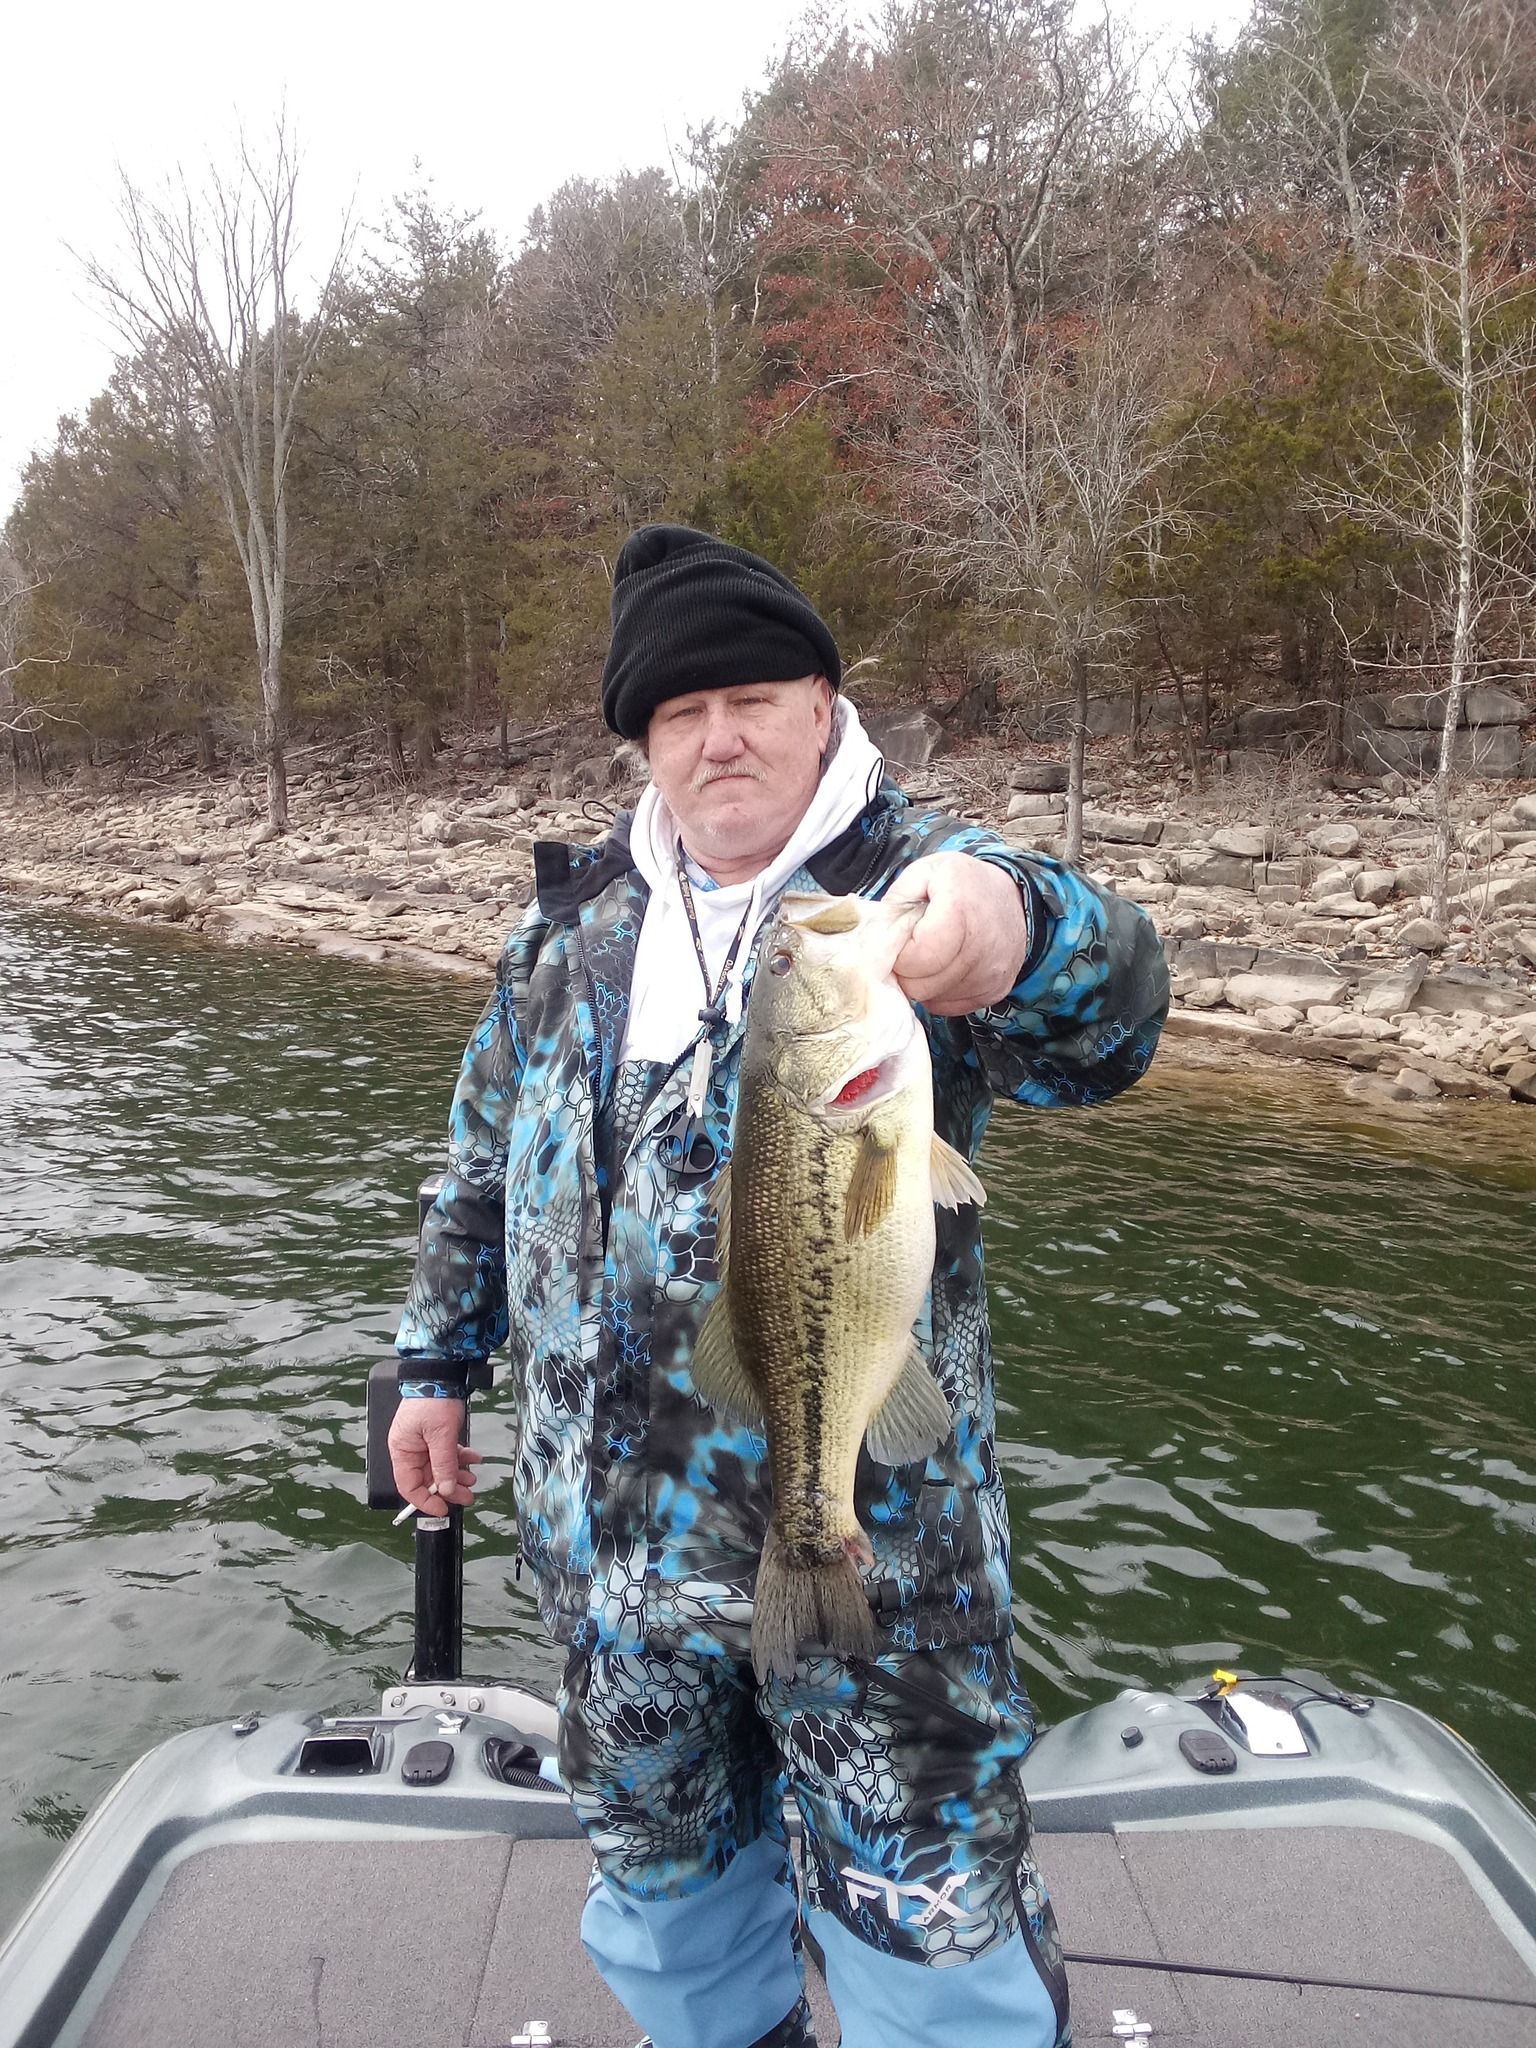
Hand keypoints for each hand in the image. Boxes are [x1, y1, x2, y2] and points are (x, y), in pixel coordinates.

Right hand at [388, 1398, 482, 1515]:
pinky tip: (474, 1458)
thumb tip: (445, 1489)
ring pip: (439, 1468)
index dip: (424, 1501)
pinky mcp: (436, 1435)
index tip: (443, 1509)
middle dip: (447, 1488)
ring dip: (456, 1475)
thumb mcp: (441, 1435)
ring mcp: (423, 1442)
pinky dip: (460, 1458)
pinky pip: (447, 1454)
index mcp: (402, 1450)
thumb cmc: (434, 1399)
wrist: (442, 1372)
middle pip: (427, 1479)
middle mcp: (410, 1449)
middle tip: (467, 1495)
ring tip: (472, 1478)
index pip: (408, 1486)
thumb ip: (443, 1464)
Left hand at [886, 854, 1027, 1016]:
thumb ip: (895, 903)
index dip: (901, 955)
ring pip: (937, 999)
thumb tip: (876, 940)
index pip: (917, 958)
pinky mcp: (998, 989)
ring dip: (925, 983)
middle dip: (909, 972)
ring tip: (932, 958)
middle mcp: (982, 946)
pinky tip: (946, 969)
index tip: (903, 942)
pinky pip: (955, 1007)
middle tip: (913, 952)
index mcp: (960, 910)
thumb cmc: (962, 883)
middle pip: (924, 985)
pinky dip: (943, 992)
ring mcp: (993, 972)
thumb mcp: (925, 872)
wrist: (1012, 895)